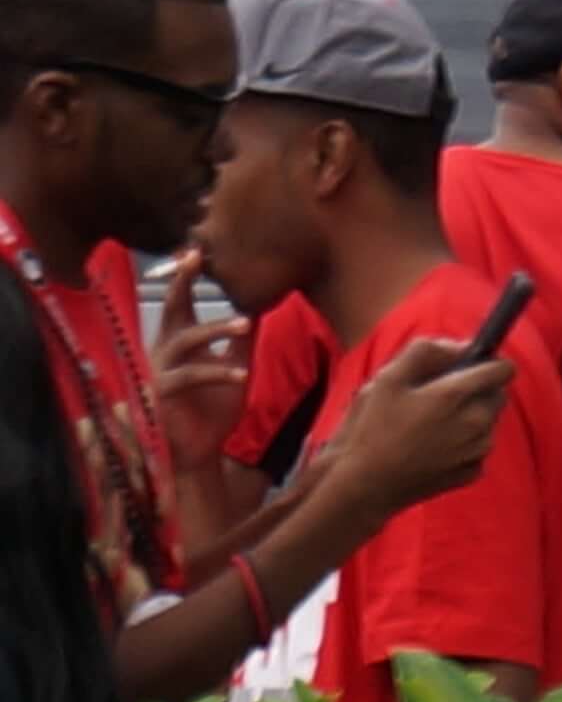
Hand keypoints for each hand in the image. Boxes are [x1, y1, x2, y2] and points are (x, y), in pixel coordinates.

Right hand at [149, 251, 249, 468]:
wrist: (199, 452)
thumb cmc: (212, 409)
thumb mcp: (234, 368)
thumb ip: (241, 342)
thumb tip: (261, 309)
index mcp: (179, 341)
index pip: (182, 302)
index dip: (187, 276)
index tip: (197, 249)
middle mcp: (164, 350)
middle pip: (171, 310)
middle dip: (181, 283)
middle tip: (197, 259)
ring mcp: (159, 370)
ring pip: (184, 340)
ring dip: (215, 329)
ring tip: (247, 323)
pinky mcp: (161, 393)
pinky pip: (190, 376)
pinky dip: (218, 372)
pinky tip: (242, 375)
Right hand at [313, 337, 512, 520]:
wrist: (366, 485)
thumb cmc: (372, 429)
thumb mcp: (388, 379)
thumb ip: (426, 352)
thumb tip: (460, 345)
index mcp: (456, 396)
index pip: (503, 369)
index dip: (487, 362)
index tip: (468, 365)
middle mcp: (476, 423)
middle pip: (497, 394)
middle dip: (477, 389)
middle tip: (439, 395)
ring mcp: (477, 450)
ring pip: (489, 421)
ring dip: (471, 416)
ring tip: (430, 423)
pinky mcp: (473, 472)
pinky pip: (478, 447)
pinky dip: (464, 442)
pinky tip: (433, 447)